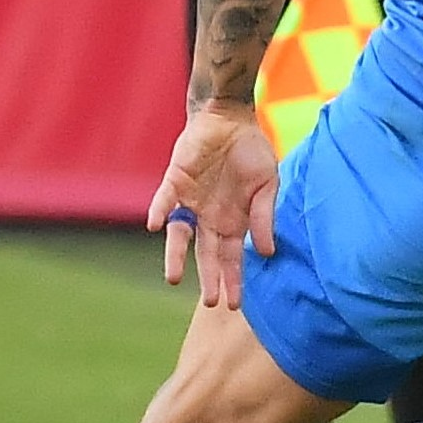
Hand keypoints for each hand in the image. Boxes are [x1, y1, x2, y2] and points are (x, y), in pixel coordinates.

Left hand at [150, 103, 279, 308]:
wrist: (230, 118)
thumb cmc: (251, 152)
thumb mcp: (267, 186)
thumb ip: (264, 217)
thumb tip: (267, 252)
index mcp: (232, 222)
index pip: (232, 258)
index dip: (233, 279)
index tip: (234, 304)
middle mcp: (209, 218)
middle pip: (206, 254)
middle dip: (210, 278)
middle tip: (212, 302)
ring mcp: (190, 202)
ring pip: (179, 235)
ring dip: (176, 256)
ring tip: (174, 279)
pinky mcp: (175, 181)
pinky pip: (164, 200)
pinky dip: (159, 211)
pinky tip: (155, 226)